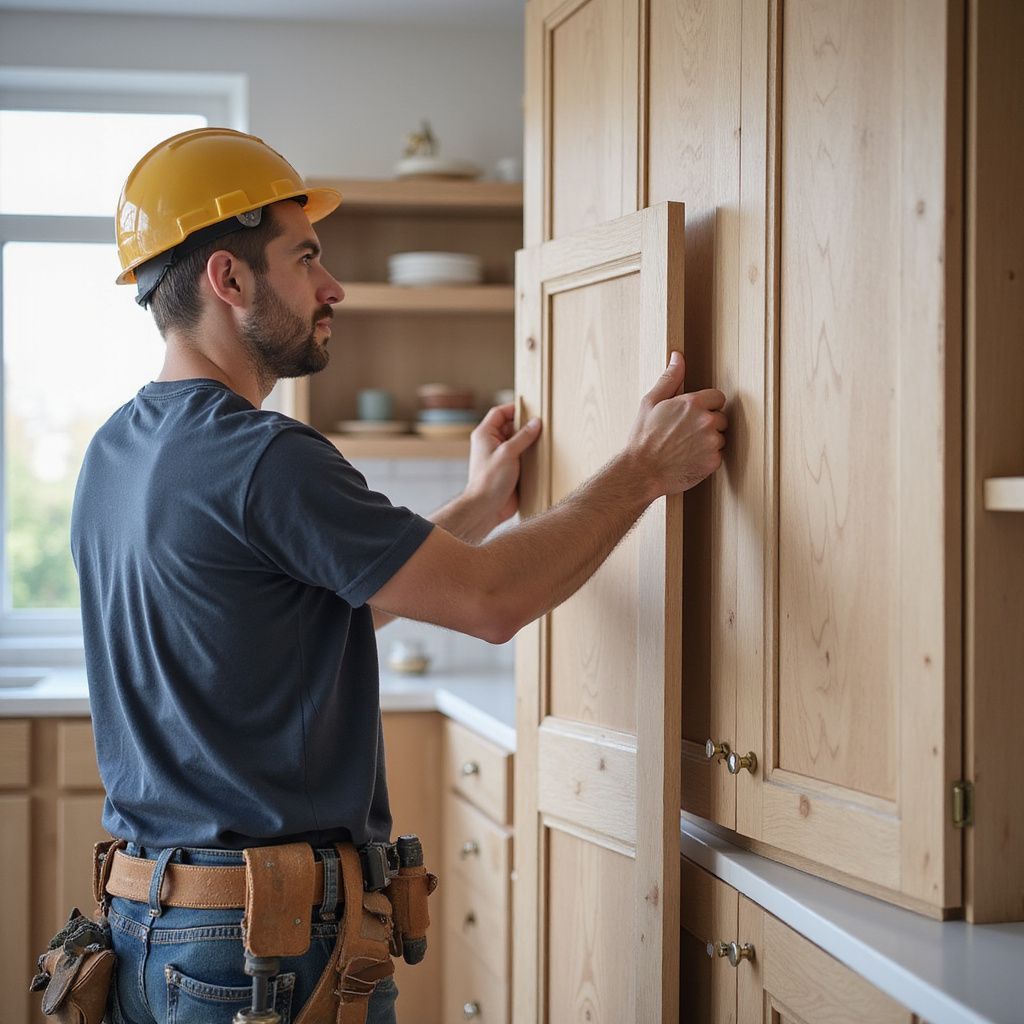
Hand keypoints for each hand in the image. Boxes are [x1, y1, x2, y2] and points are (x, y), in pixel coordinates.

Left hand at [465, 403, 541, 528]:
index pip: (499, 413)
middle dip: (526, 425)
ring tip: (546, 439)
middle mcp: (492, 444)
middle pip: (511, 426)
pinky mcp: (510, 470)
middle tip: (542, 424)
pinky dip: (532, 455)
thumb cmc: (489, 480)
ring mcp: (501, 457)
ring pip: (518, 442)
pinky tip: (543, 456)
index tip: (531, 409)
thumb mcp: (508, 453)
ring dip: (531, 441)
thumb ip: (523, 436)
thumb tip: (536, 422)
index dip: (514, 408)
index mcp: (485, 434)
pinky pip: (523, 457)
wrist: (486, 508)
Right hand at [627, 352, 726, 498]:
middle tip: (686, 434)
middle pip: (721, 418)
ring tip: (686, 448)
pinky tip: (689, 459)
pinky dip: (707, 459)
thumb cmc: (643, 438)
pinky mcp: (713, 461)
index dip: (706, 406)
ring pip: (720, 438)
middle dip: (708, 424)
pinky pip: (718, 456)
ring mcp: (712, 442)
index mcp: (692, 403)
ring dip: (709, 442)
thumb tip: (677, 356)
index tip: (692, 416)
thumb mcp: (650, 403)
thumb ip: (670, 378)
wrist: (641, 472)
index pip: (718, 397)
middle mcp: (706, 421)